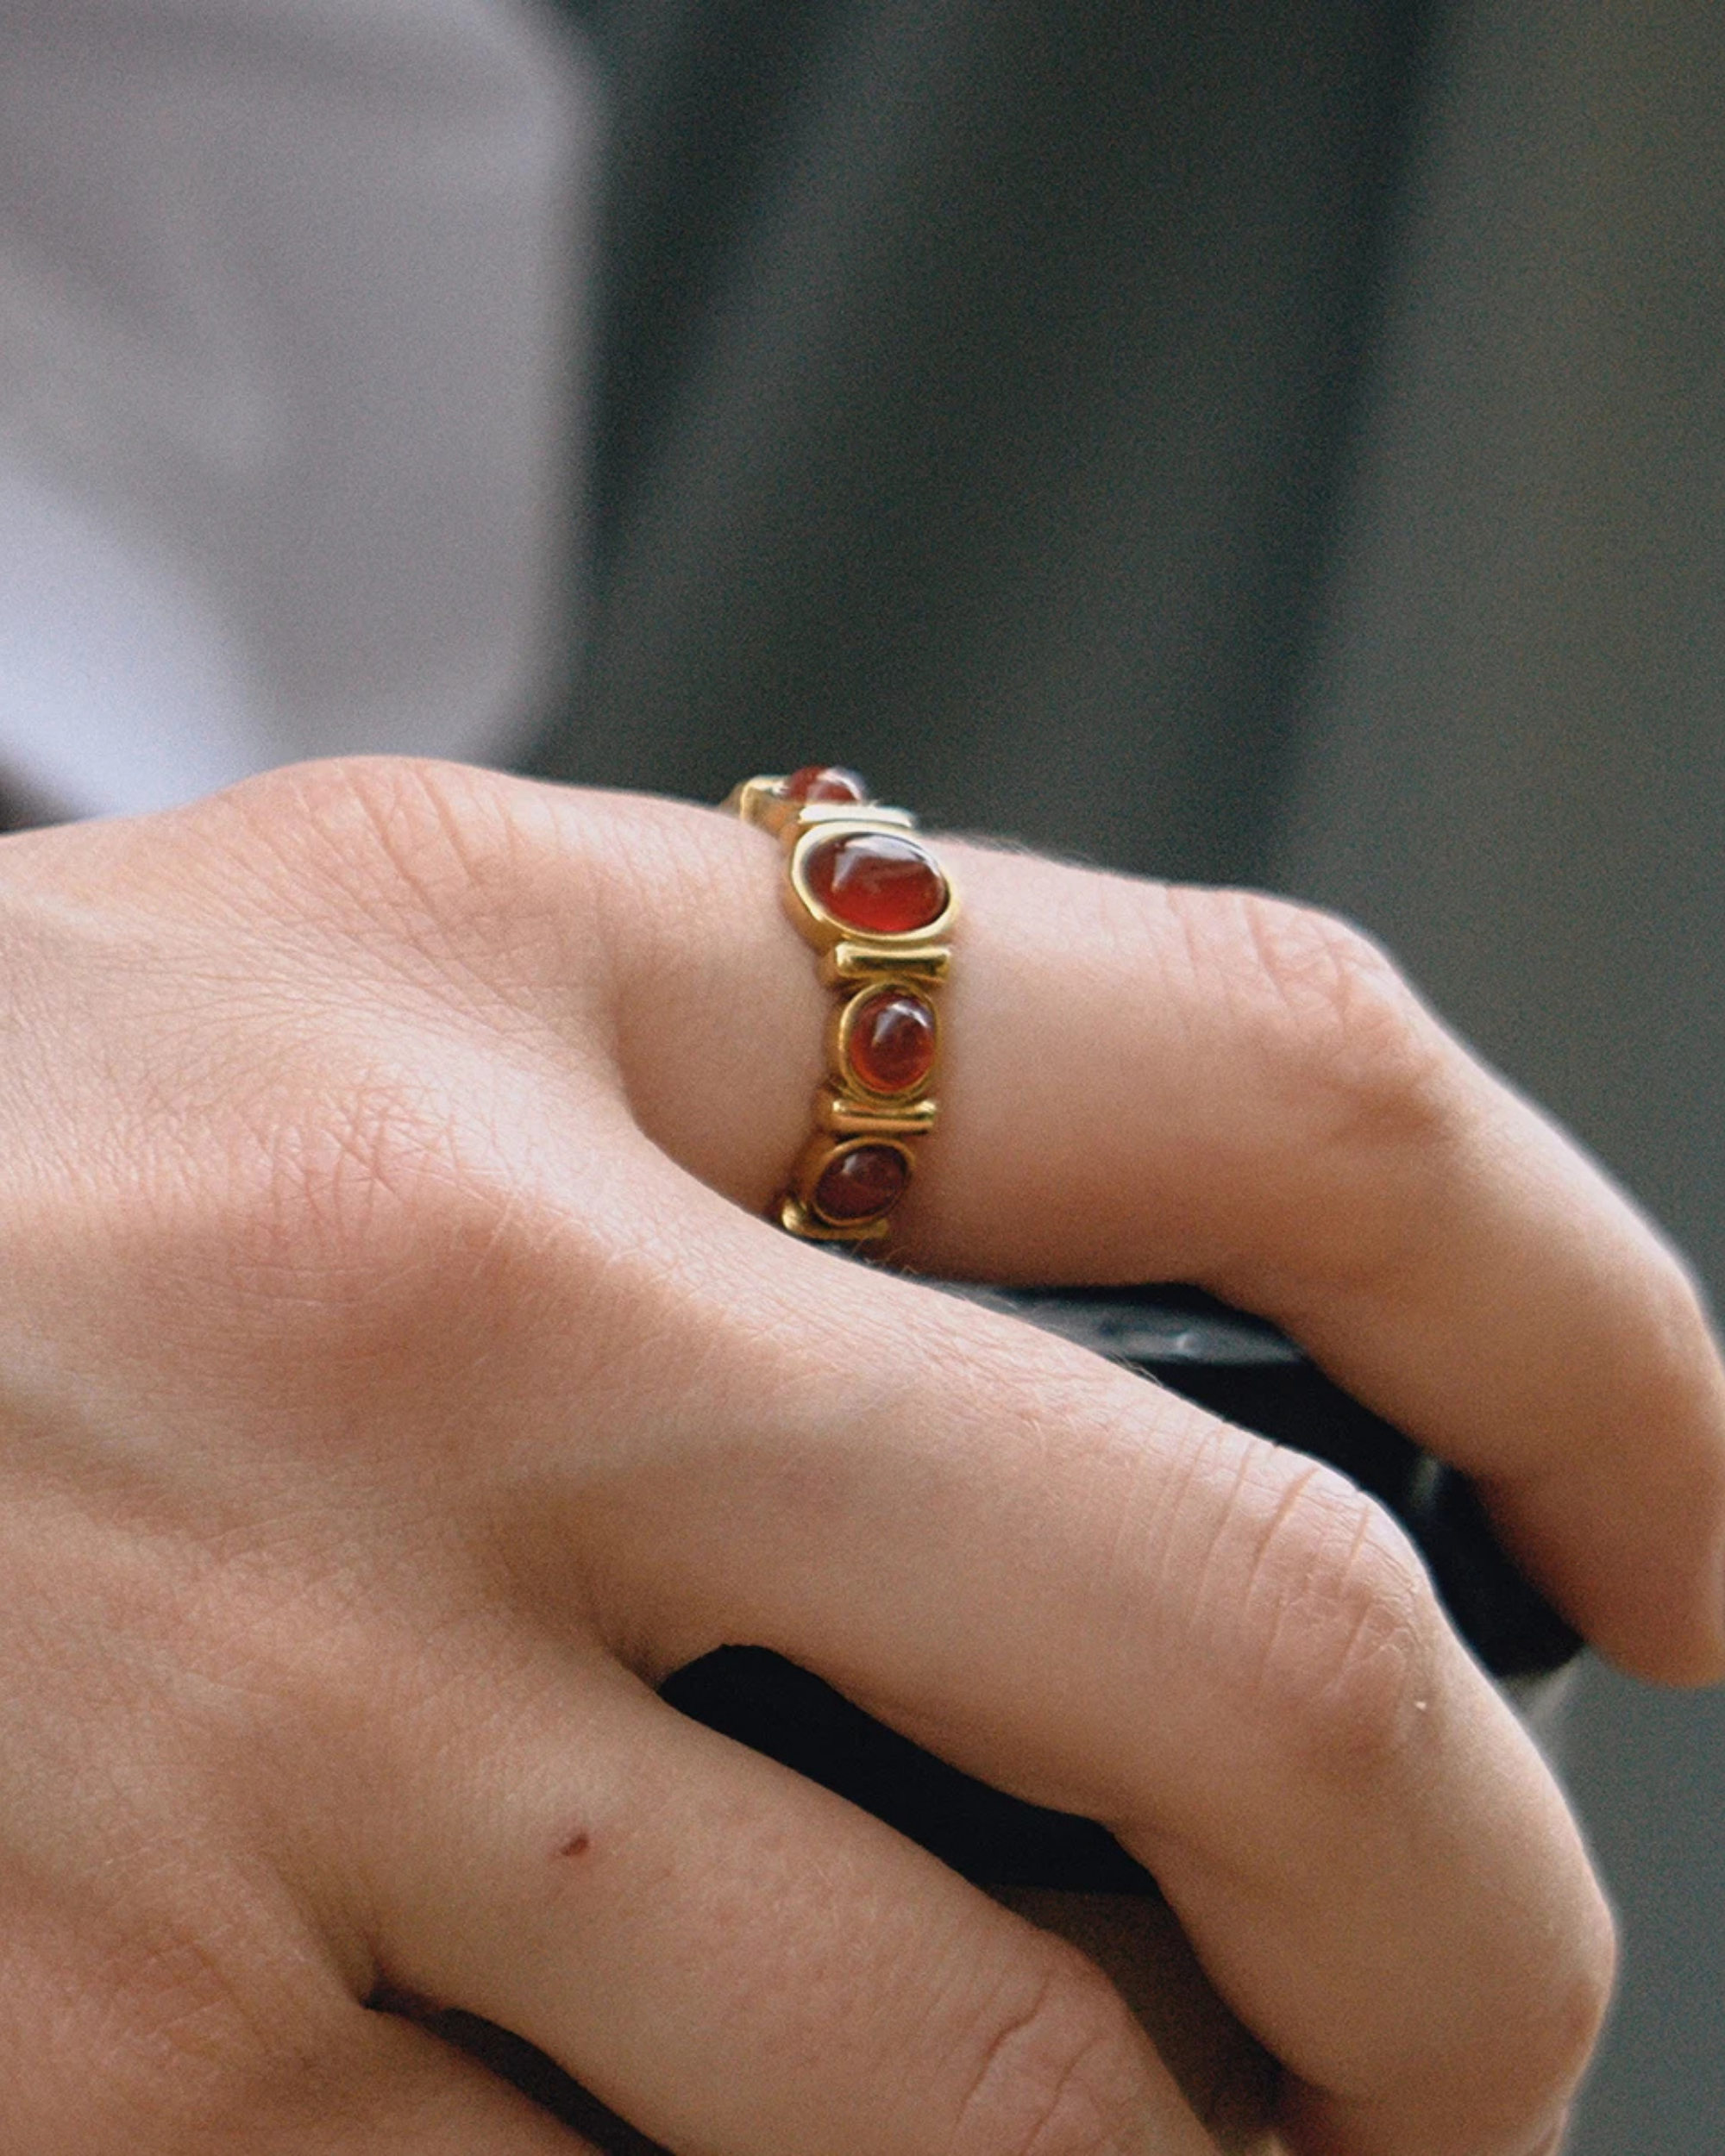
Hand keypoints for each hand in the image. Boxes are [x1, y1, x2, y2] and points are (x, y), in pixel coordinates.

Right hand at [0, 759, 1716, 2155]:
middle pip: (1266, 1657)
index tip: (1702, 1521)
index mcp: (543, 983)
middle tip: (1473, 2010)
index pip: (1279, 1079)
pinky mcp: (112, 2091)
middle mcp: (444, 1322)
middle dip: (1480, 1930)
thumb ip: (783, 1199)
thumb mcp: (392, 1033)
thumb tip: (1219, 1468)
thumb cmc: (1, 1191)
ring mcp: (276, 1741)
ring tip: (1134, 2142)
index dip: (1601, 1317)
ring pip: (997, 2117)